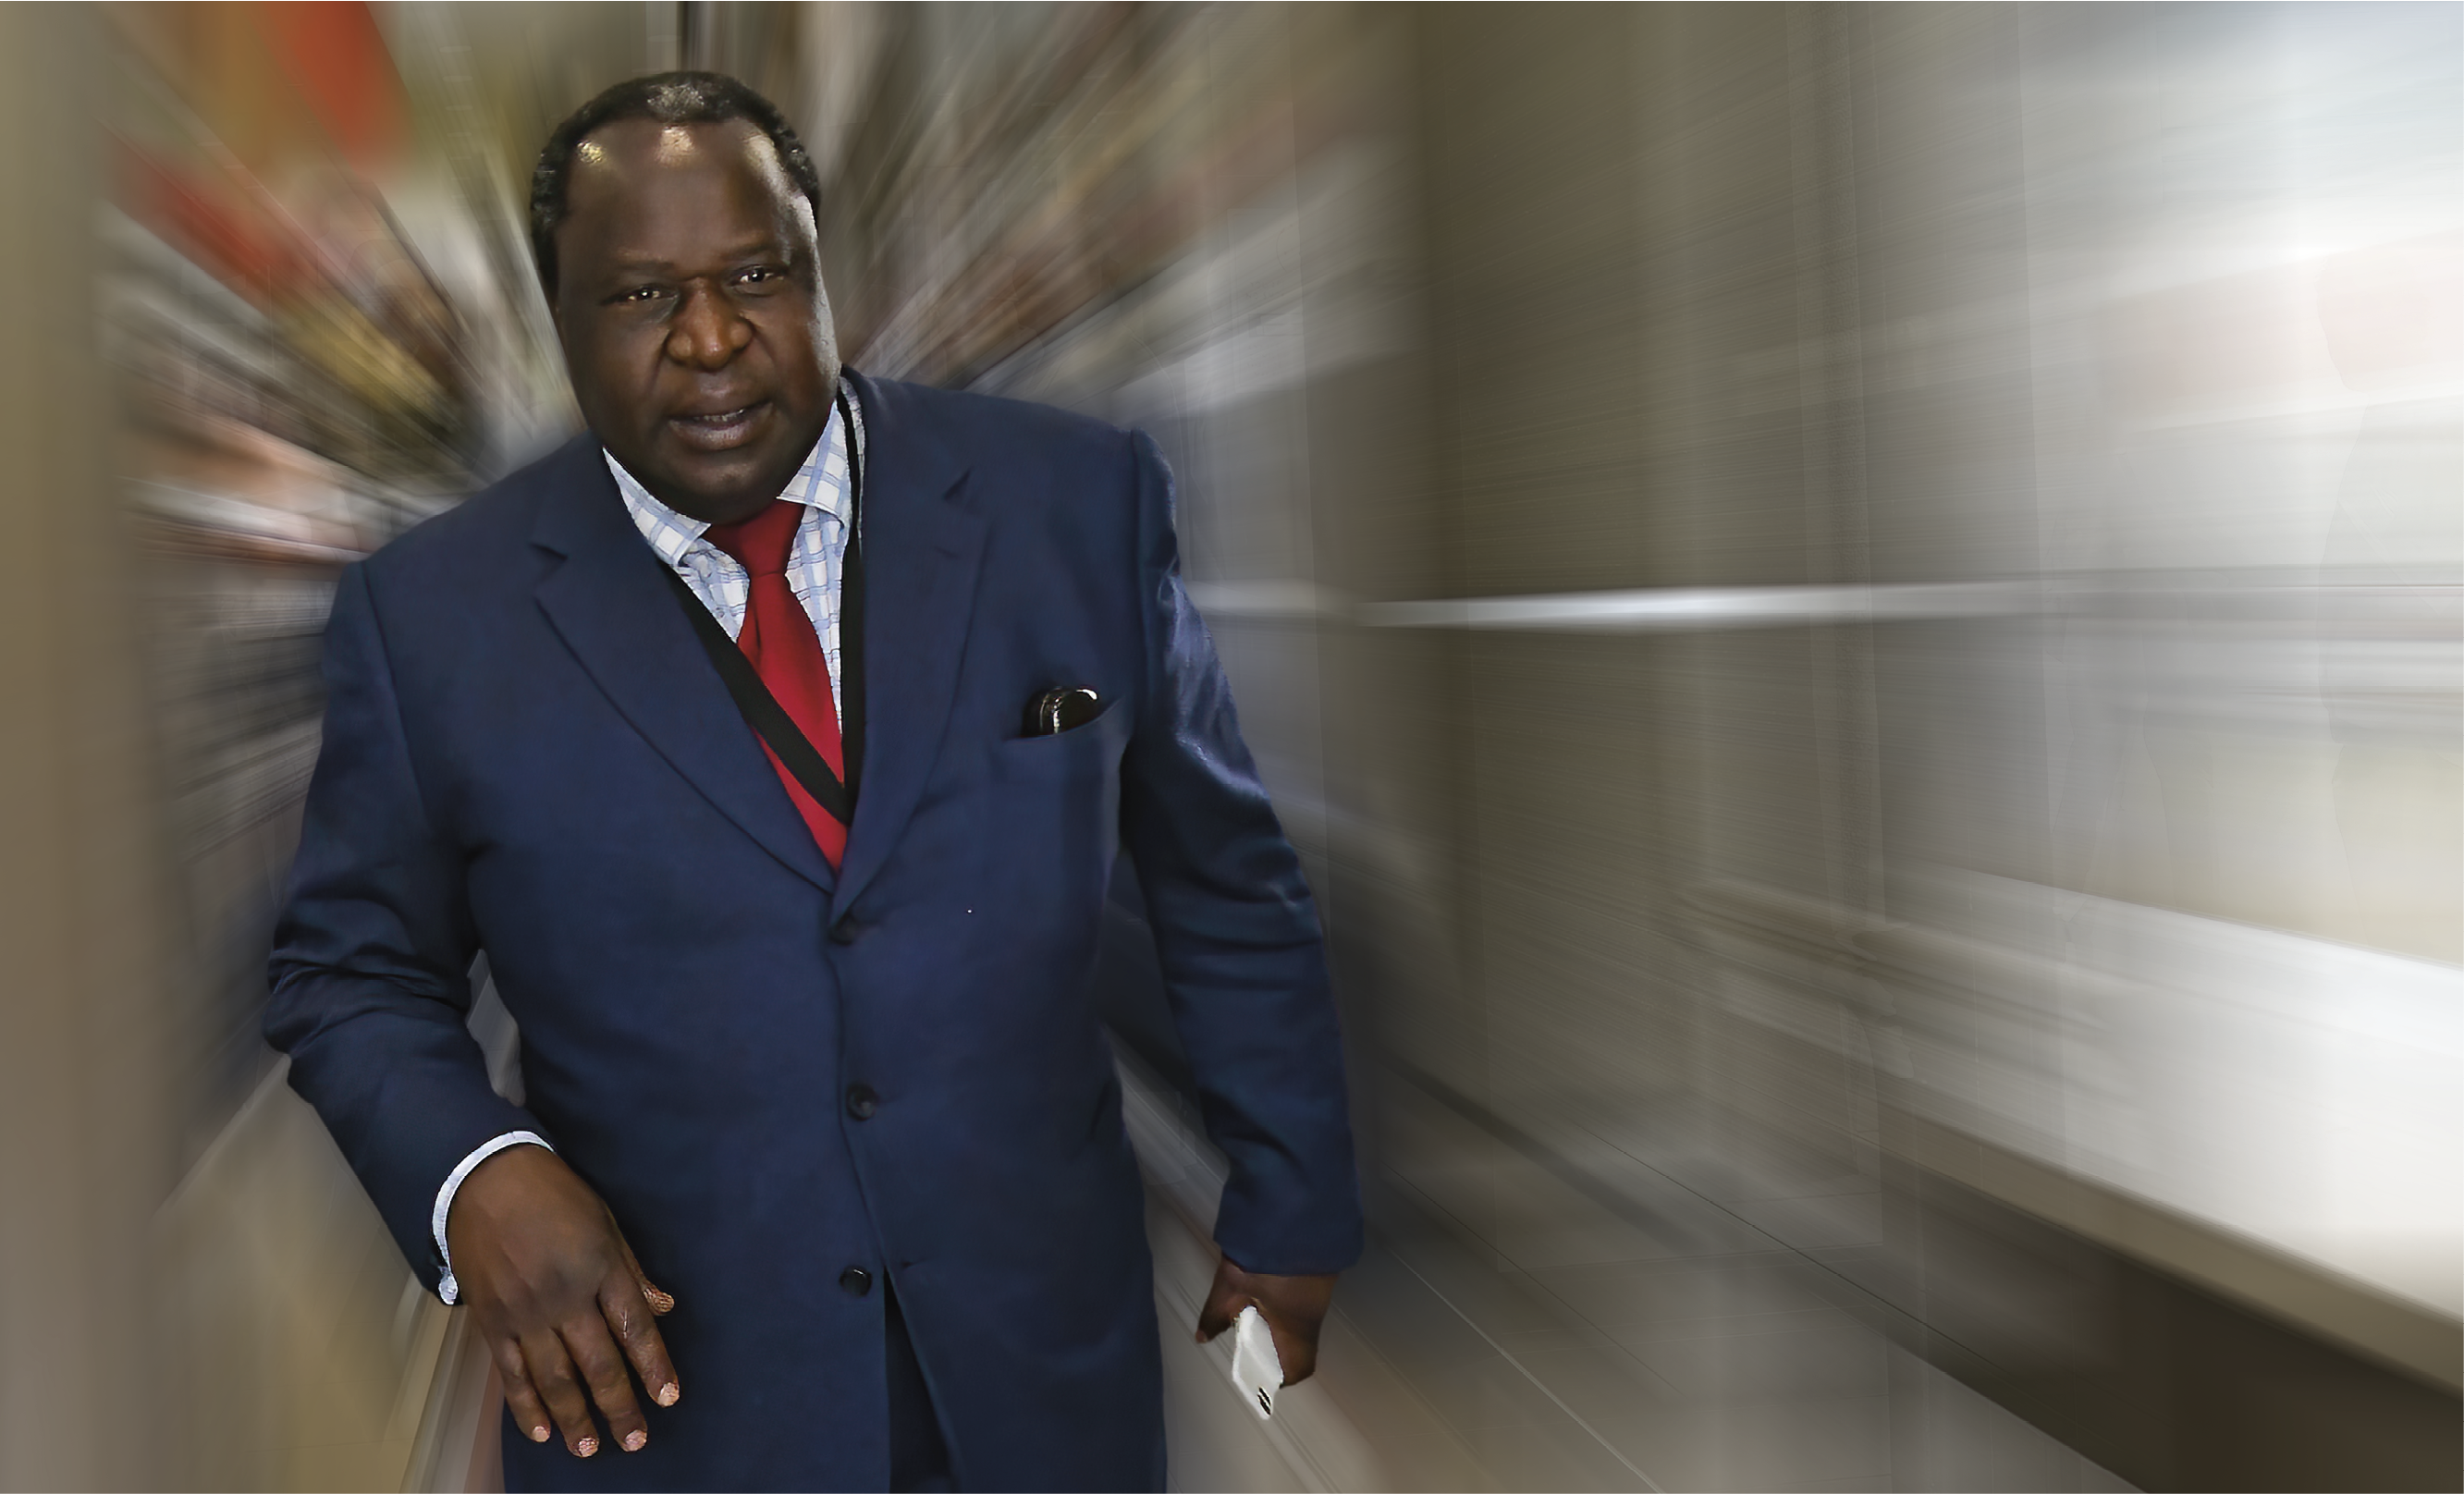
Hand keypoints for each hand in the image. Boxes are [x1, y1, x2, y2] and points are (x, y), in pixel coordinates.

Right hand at [446, 1144, 679, 1456]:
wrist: (484, 1178)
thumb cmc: (553, 1196)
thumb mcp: (606, 1223)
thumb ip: (632, 1273)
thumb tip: (664, 1308)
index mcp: (599, 1267)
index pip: (635, 1327)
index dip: (654, 1366)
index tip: (669, 1398)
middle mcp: (564, 1296)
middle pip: (598, 1362)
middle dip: (619, 1406)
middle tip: (635, 1439)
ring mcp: (524, 1312)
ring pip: (554, 1377)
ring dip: (575, 1417)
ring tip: (590, 1448)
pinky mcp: (491, 1321)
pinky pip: (510, 1373)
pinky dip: (526, 1406)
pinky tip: (542, 1431)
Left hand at [1195, 1254, 1337, 1384]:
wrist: (1295, 1212)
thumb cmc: (1262, 1257)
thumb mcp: (1230, 1286)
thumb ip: (1215, 1315)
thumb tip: (1202, 1337)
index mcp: (1295, 1327)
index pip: (1299, 1368)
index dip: (1279, 1376)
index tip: (1257, 1366)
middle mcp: (1312, 1315)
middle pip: (1301, 1347)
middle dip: (1276, 1349)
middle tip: (1250, 1339)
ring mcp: (1319, 1294)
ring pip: (1302, 1324)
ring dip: (1279, 1326)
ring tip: (1253, 1314)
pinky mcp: (1319, 1276)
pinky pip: (1302, 1304)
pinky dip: (1285, 1308)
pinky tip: (1265, 1295)